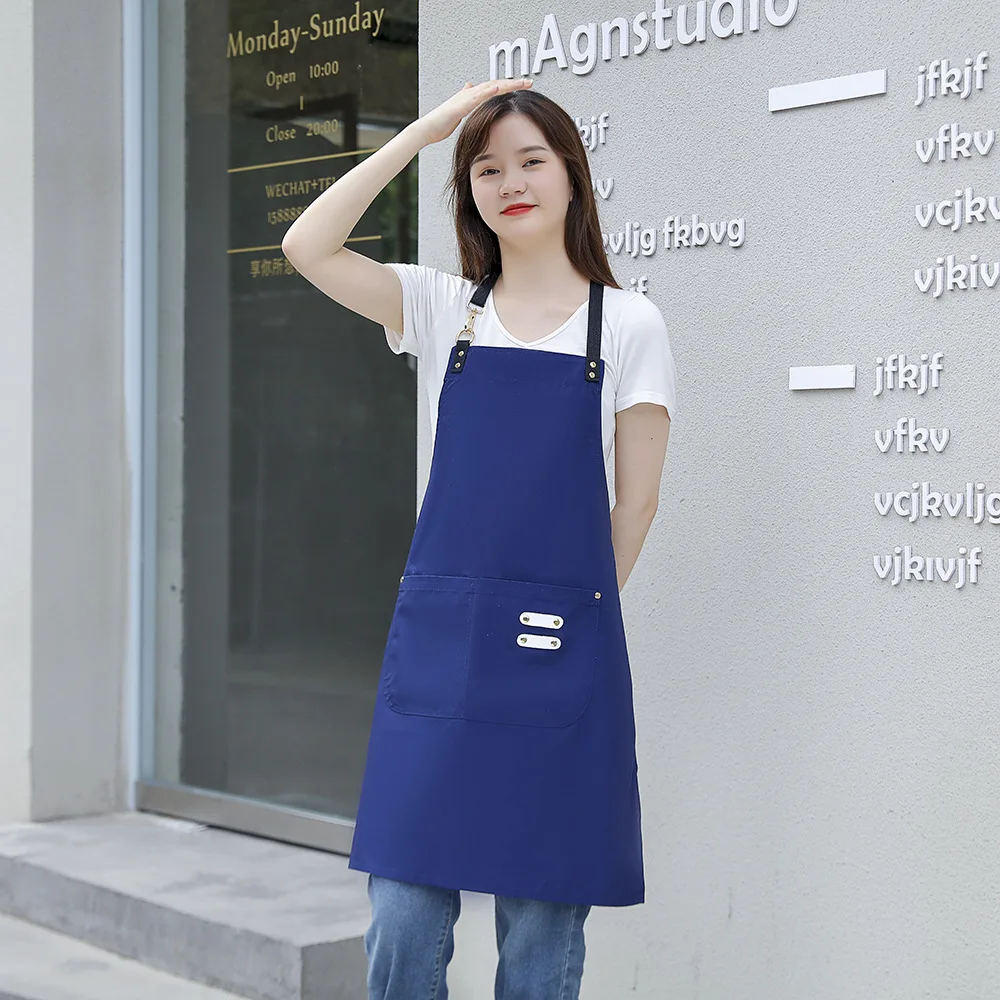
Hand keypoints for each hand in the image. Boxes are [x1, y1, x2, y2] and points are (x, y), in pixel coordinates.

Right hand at [412, 79, 532, 145]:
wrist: (427, 129)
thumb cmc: (440, 123)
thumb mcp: (458, 110)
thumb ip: (466, 99)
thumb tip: (470, 86)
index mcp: (472, 96)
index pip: (494, 89)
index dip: (509, 87)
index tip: (524, 86)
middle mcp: (470, 93)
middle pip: (495, 85)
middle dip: (513, 83)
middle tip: (529, 81)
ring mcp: (465, 98)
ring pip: (489, 88)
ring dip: (505, 84)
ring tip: (520, 82)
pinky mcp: (459, 106)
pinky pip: (476, 97)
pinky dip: (487, 91)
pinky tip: (498, 87)